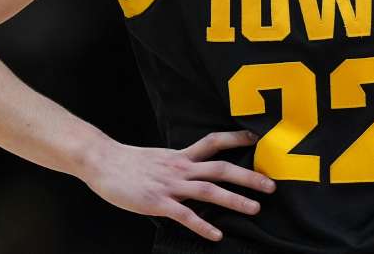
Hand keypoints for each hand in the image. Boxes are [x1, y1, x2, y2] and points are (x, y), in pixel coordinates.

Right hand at [82, 130, 275, 241]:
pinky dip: (202, 225)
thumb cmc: (129, 162)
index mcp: (181, 156)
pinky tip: (216, 235)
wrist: (102, 162)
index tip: (257, 139)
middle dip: (248, 176)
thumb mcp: (159, 157)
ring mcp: (170, 185)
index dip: (236, 139)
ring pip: (209, 190)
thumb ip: (179, 163)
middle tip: (271, 185)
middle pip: (221, 168)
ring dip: (235, 200)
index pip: (214, 142)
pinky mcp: (158, 202)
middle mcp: (180, 167)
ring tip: (255, 208)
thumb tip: (196, 170)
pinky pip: (185, 215)